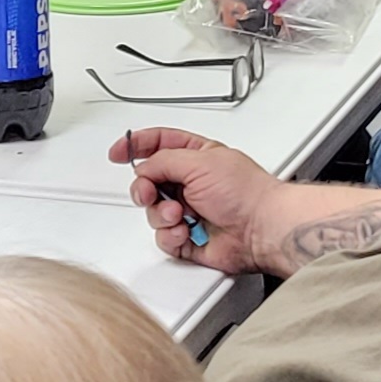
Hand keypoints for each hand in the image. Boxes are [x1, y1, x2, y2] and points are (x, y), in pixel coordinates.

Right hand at [109, 126, 281, 274]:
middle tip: (149, 192)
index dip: (137, 145)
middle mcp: (192, 183)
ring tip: (181, 215)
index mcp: (197, 157)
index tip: (119, 151)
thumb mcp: (199, 161)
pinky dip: (171, 235)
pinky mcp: (188, 238)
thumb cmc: (246, 193)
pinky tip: (186, 232)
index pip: (159, 144)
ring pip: (153, 212)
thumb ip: (163, 161)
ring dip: (162, 214)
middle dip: (145, 188)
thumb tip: (144, 169)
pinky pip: (163, 237)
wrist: (261, 230)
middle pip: (149, 182)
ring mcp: (189, 211)